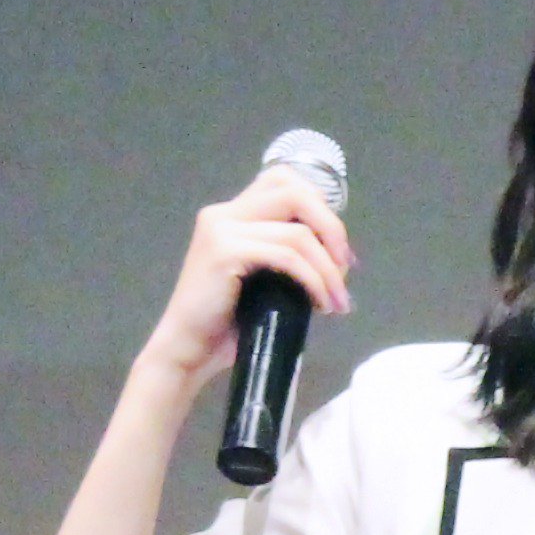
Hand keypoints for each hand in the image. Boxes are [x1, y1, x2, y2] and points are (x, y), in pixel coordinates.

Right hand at [137, 165, 353, 395]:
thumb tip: (338, 261)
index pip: (285, 182)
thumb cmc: (226, 327)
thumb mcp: (263, 283)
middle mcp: (224, 213)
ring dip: (328, 269)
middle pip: (295, 192)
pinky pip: (286, 257)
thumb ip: (288, 259)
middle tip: (346, 269)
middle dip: (332, 229)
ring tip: (338, 301)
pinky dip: (313, 279)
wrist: (188, 352)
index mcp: (232, 214)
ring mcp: (222, 230)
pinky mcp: (224, 253)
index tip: (339, 255)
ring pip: (297, 232)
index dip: (321, 210)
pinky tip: (320, 304)